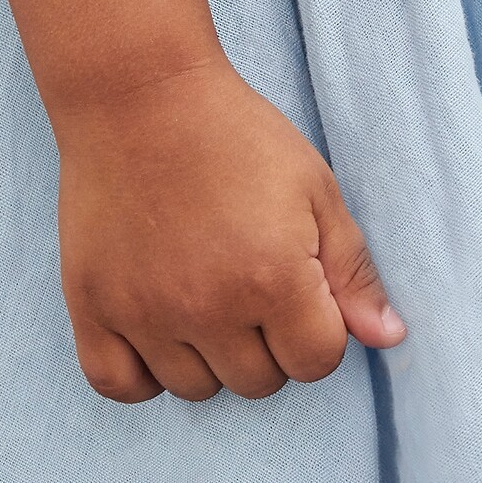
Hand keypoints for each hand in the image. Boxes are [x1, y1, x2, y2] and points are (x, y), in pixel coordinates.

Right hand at [53, 55, 406, 403]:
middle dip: (268, 347)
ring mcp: (145, 311)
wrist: (139, 93)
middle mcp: (209, 307)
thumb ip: (354, 273)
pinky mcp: (92, 306)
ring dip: (210, 359)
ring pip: (196, 389)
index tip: (299, 293)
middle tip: (249, 288)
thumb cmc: (237, 137)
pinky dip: (142, 375)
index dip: (317, 333)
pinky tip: (159, 335)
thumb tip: (388, 339)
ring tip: (203, 298)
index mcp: (274, 280)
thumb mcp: (316, 193)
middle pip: (259, 384)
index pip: (316, 364)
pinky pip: (120, 385)